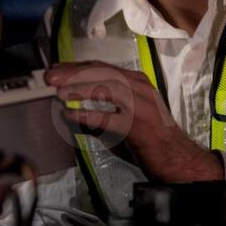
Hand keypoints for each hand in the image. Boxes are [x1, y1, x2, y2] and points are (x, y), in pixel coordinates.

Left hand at [45, 61, 223, 182]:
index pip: (102, 67)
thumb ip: (98, 112)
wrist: (175, 158)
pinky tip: (70, 116)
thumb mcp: (121, 118)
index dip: (76, 67)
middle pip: (102, 72)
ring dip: (80, 88)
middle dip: (73, 73)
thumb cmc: (147, 139)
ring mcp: (141, 104)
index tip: (55, 69)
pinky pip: (109, 118)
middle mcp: (139, 87)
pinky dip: (88, 115)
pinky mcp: (139, 125)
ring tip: (58, 92)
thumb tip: (67, 110)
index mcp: (136, 82)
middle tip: (49, 77)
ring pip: (107, 88)